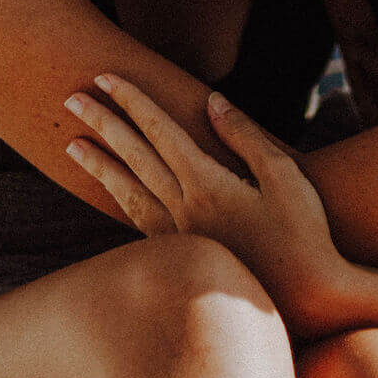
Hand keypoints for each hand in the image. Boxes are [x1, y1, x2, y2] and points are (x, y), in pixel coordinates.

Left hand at [65, 75, 356, 336]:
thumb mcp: (283, 175)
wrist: (307, 299)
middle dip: (102, 124)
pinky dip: (118, 200)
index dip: (132, 101)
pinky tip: (110, 192)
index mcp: (208, 184)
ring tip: (73, 145)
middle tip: (70, 99)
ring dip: (99, 164)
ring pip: (128, 192)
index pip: (160, 131)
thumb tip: (211, 101)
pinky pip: (139, 222)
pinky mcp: (184, 256)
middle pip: (133, 156)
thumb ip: (243, 136)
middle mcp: (184, 208)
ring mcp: (179, 236)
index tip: (106, 78)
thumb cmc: (303, 233)